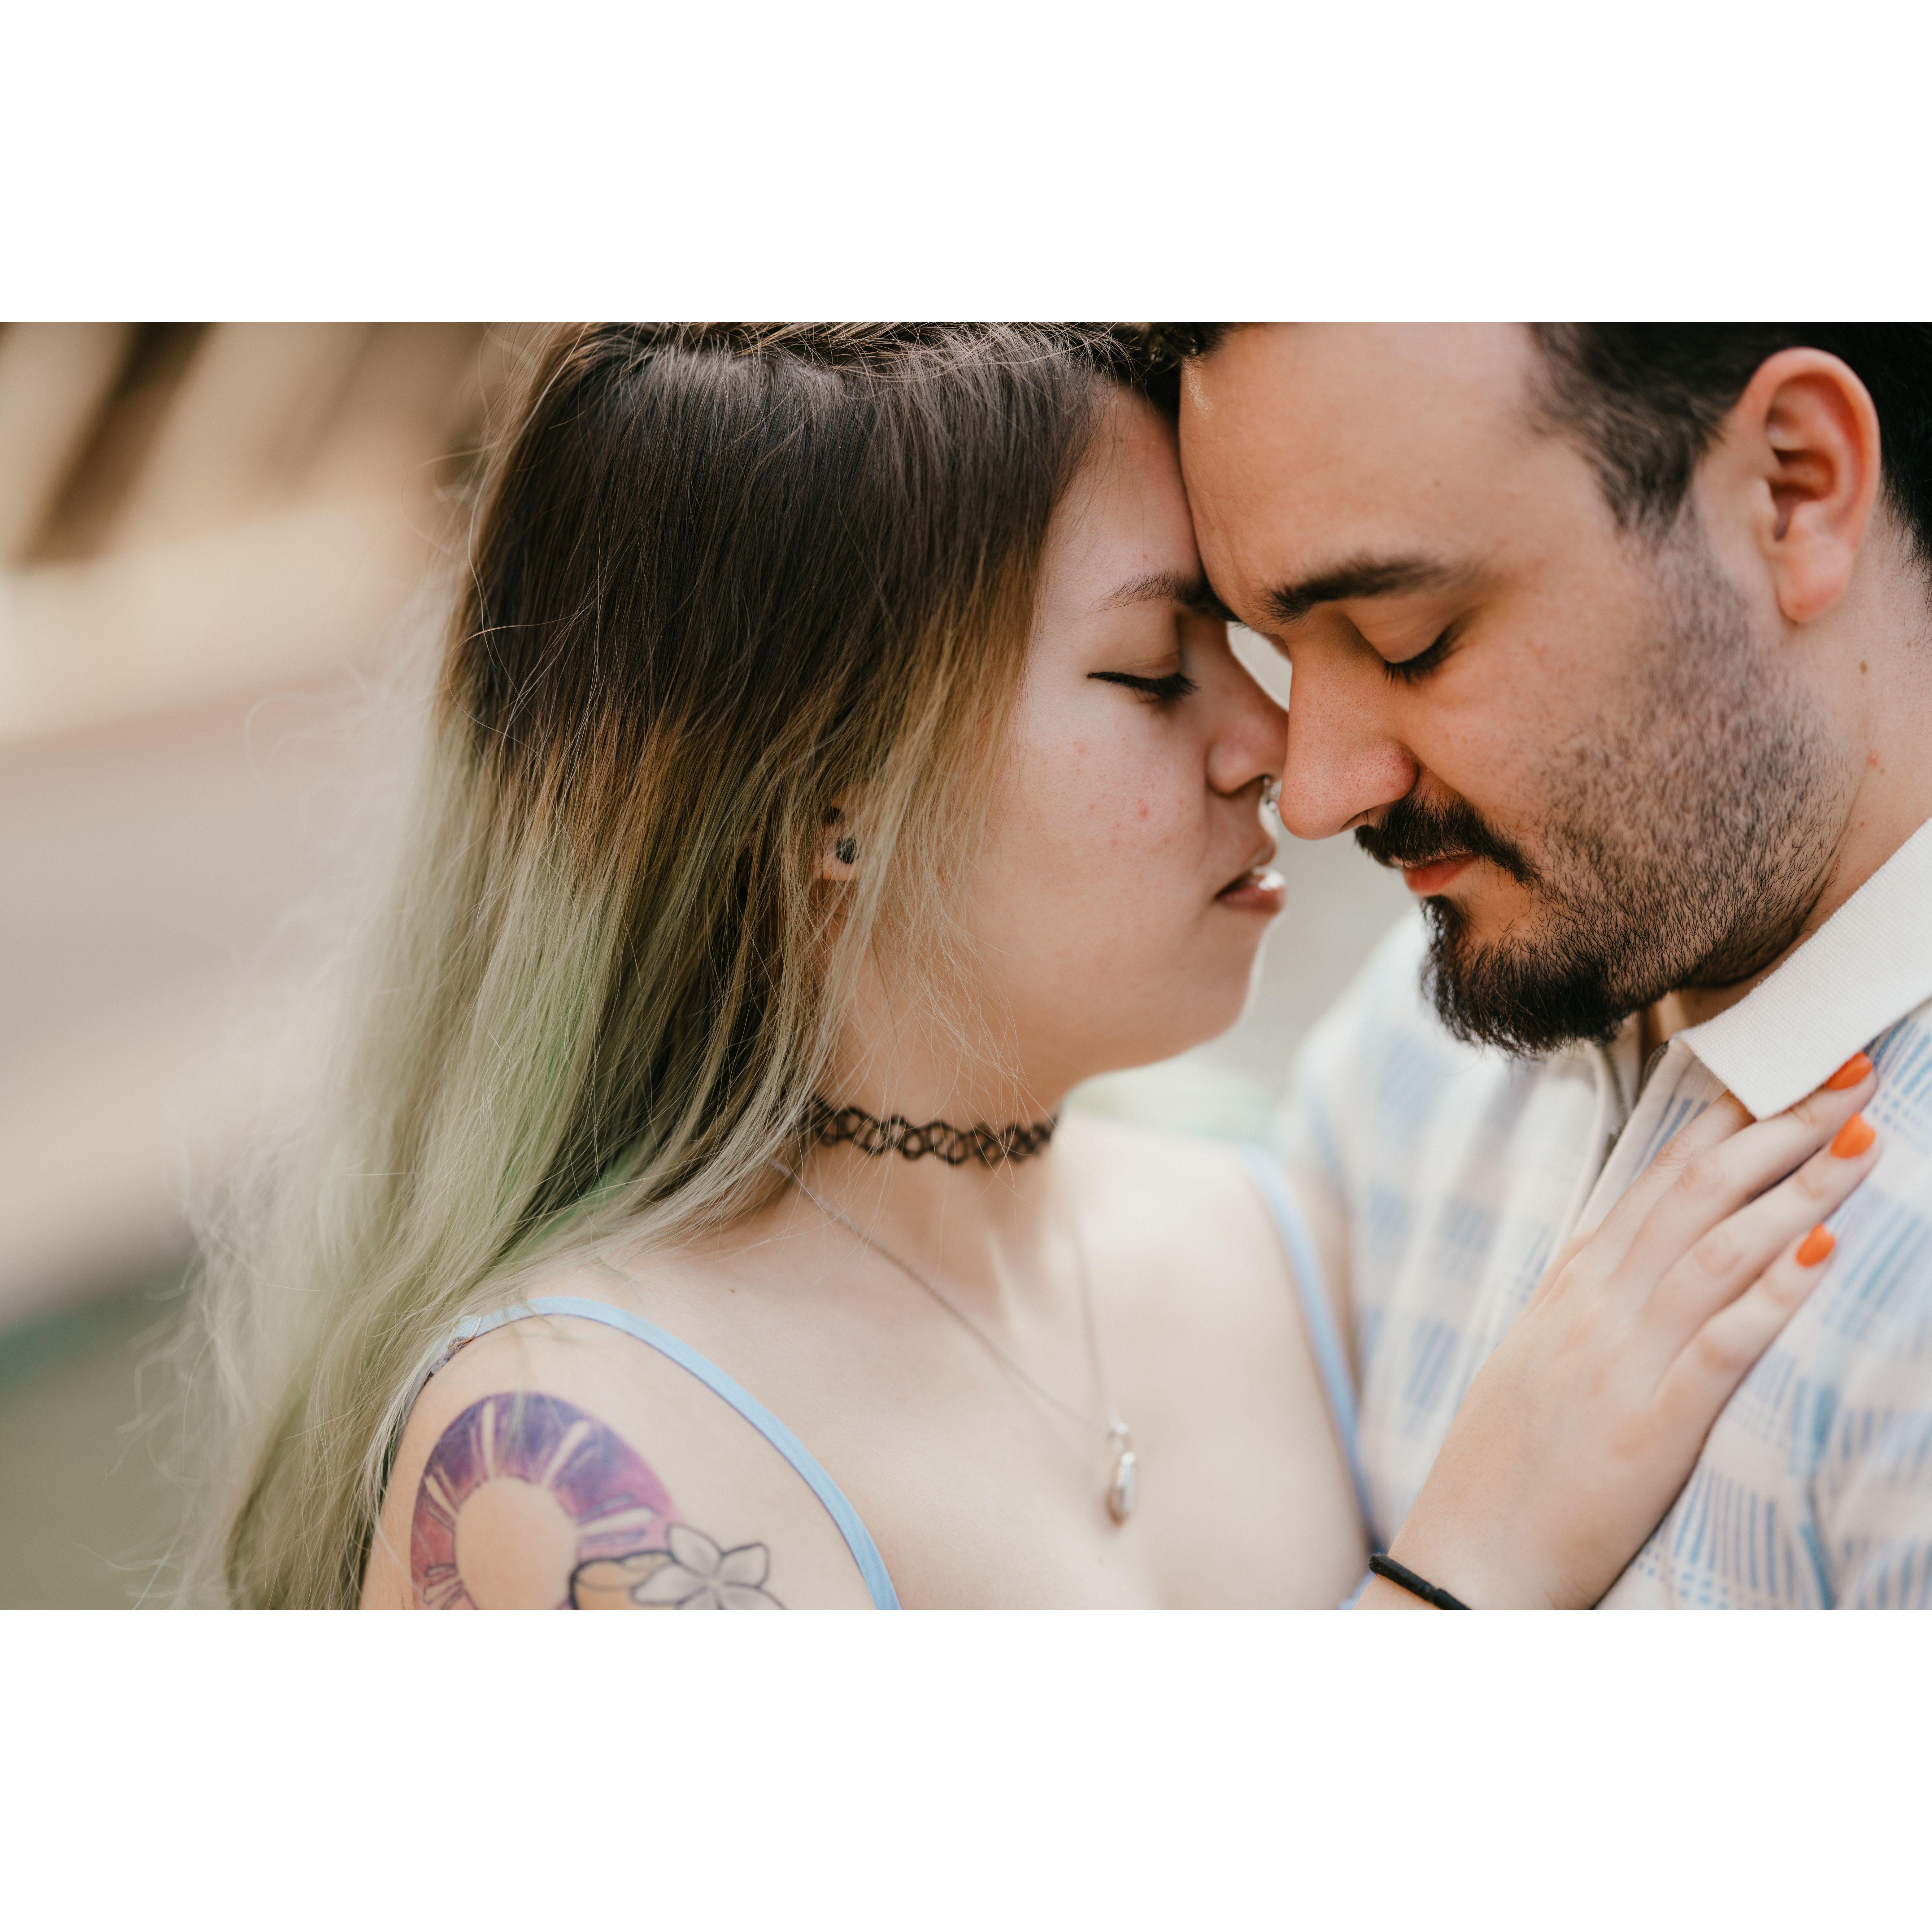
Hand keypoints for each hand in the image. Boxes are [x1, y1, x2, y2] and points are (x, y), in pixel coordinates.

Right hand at [1374, 1056, 1881, 1609]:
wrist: (1467, 1555)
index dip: (1727, 1118)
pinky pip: (1722, 1344)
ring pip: (1718, 1250)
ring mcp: (1619, 1359)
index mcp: (1573, 1285)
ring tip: (1863, 1142)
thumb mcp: (1540, 1357)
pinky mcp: (1651, 1425)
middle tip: (1849, 1076)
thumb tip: (1646, 1249)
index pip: (1659, 1177)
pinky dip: (1774, 1293)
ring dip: (1798, 1191)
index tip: (1786, 1071)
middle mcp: (1596, 1305)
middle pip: (1698, 1193)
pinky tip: (1824, 1253)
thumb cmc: (1507, 1464)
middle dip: (1780, 1129)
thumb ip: (1592, 1299)